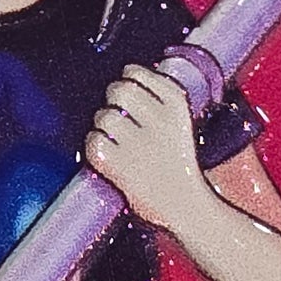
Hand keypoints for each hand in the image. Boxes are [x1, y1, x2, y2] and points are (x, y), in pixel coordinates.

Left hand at [83, 67, 202, 233]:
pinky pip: (92, 142)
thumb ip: (159, 102)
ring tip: (114, 138)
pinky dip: (94, 147)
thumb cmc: (179, 166)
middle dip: (112, 97)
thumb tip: (128, 77)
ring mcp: (139, 145)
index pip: (139, 73)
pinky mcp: (121, 167)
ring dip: (102, 125)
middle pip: (118, 89)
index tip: (129, 86)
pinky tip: (106, 152)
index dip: (128, 78)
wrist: (187, 207)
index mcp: (177, 109)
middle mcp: (160, 122)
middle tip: (117, 111)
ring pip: (102, 116)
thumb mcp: (181, 126)